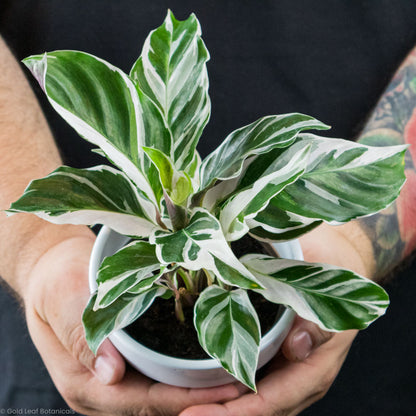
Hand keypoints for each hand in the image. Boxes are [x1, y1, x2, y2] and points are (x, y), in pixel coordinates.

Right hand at [22, 234, 241, 415]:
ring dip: (196, 389)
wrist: (53, 268)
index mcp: (84, 384)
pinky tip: (210, 361)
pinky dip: (184, 373)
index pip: (144, 402)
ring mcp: (113, 378)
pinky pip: (157, 376)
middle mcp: (102, 390)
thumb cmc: (56, 279)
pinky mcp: (124, 363)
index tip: (227, 390)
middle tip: (243, 385)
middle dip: (200, 399)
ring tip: (235, 376)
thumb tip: (111, 375)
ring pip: (160, 394)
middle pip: (157, 405)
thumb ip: (82, 336)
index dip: (187, 400)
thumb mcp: (63, 298)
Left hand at [180, 223, 369, 415]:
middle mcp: (294, 377)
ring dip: (212, 402)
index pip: (268, 404)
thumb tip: (297, 349)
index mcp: (312, 370)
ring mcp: (280, 368)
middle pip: (252, 409)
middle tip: (173, 409)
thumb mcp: (332, 292)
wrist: (335, 261)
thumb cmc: (334, 274)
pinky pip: (242, 378)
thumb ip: (319, 325)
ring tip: (175, 400)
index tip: (193, 414)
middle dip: (214, 412)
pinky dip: (217, 384)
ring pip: (245, 398)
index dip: (231, 413)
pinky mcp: (268, 354)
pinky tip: (190, 379)